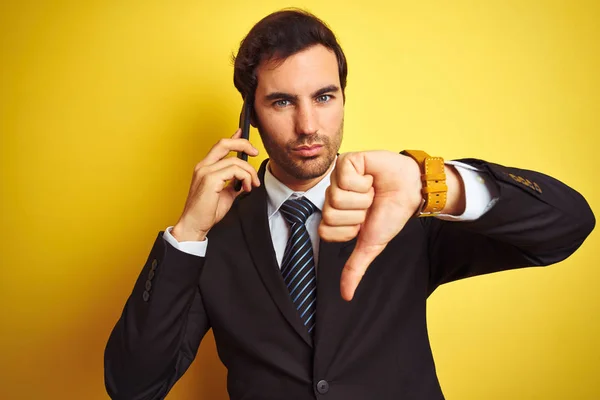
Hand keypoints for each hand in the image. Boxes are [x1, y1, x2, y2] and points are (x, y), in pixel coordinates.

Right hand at [172, 129, 260, 241]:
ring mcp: (205, 171)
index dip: (233, 137)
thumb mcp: (225, 193)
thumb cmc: (207, 211)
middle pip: (224, 143)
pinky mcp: (210, 179)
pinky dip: (245, 178)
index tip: (243, 133)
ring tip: (251, 185)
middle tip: (255, 153)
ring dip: (249, 173)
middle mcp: (203, 166)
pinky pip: (235, 170)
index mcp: (205, 167)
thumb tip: (244, 177)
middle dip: (243, 144)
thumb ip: (233, 182)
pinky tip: (246, 188)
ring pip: (236, 161)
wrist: (194, 225)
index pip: (220, 146)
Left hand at [318, 151, 422, 300]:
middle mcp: (332, 196)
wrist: (413, 191)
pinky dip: (364, 182)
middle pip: (330, 214)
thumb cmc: (391, 214)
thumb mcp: (371, 245)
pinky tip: (371, 178)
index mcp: (334, 216)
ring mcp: (337, 178)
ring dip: (363, 197)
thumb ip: (355, 268)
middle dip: (358, 213)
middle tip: (370, 205)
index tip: (364, 221)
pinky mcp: (347, 161)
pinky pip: (344, 178)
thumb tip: (345, 296)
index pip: (325, 231)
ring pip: (337, 197)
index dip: (349, 230)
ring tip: (372, 191)